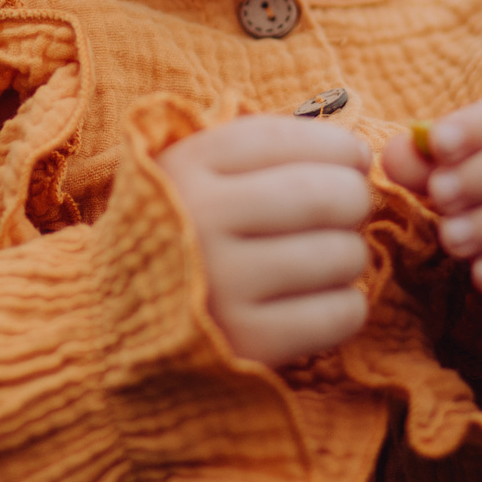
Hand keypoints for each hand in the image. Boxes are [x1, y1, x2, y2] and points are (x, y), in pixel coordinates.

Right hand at [158, 115, 373, 367]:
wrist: (117, 319)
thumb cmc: (185, 230)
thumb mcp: (200, 172)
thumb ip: (266, 148)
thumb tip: (363, 153)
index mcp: (187, 168)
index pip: (283, 140)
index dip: (336, 145)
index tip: (353, 157)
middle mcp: (201, 221)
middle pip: (324, 195)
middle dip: (353, 198)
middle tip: (346, 210)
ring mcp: (223, 284)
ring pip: (340, 254)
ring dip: (350, 253)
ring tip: (324, 257)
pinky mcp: (248, 341)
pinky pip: (339, 314)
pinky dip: (347, 305)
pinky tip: (321, 298)